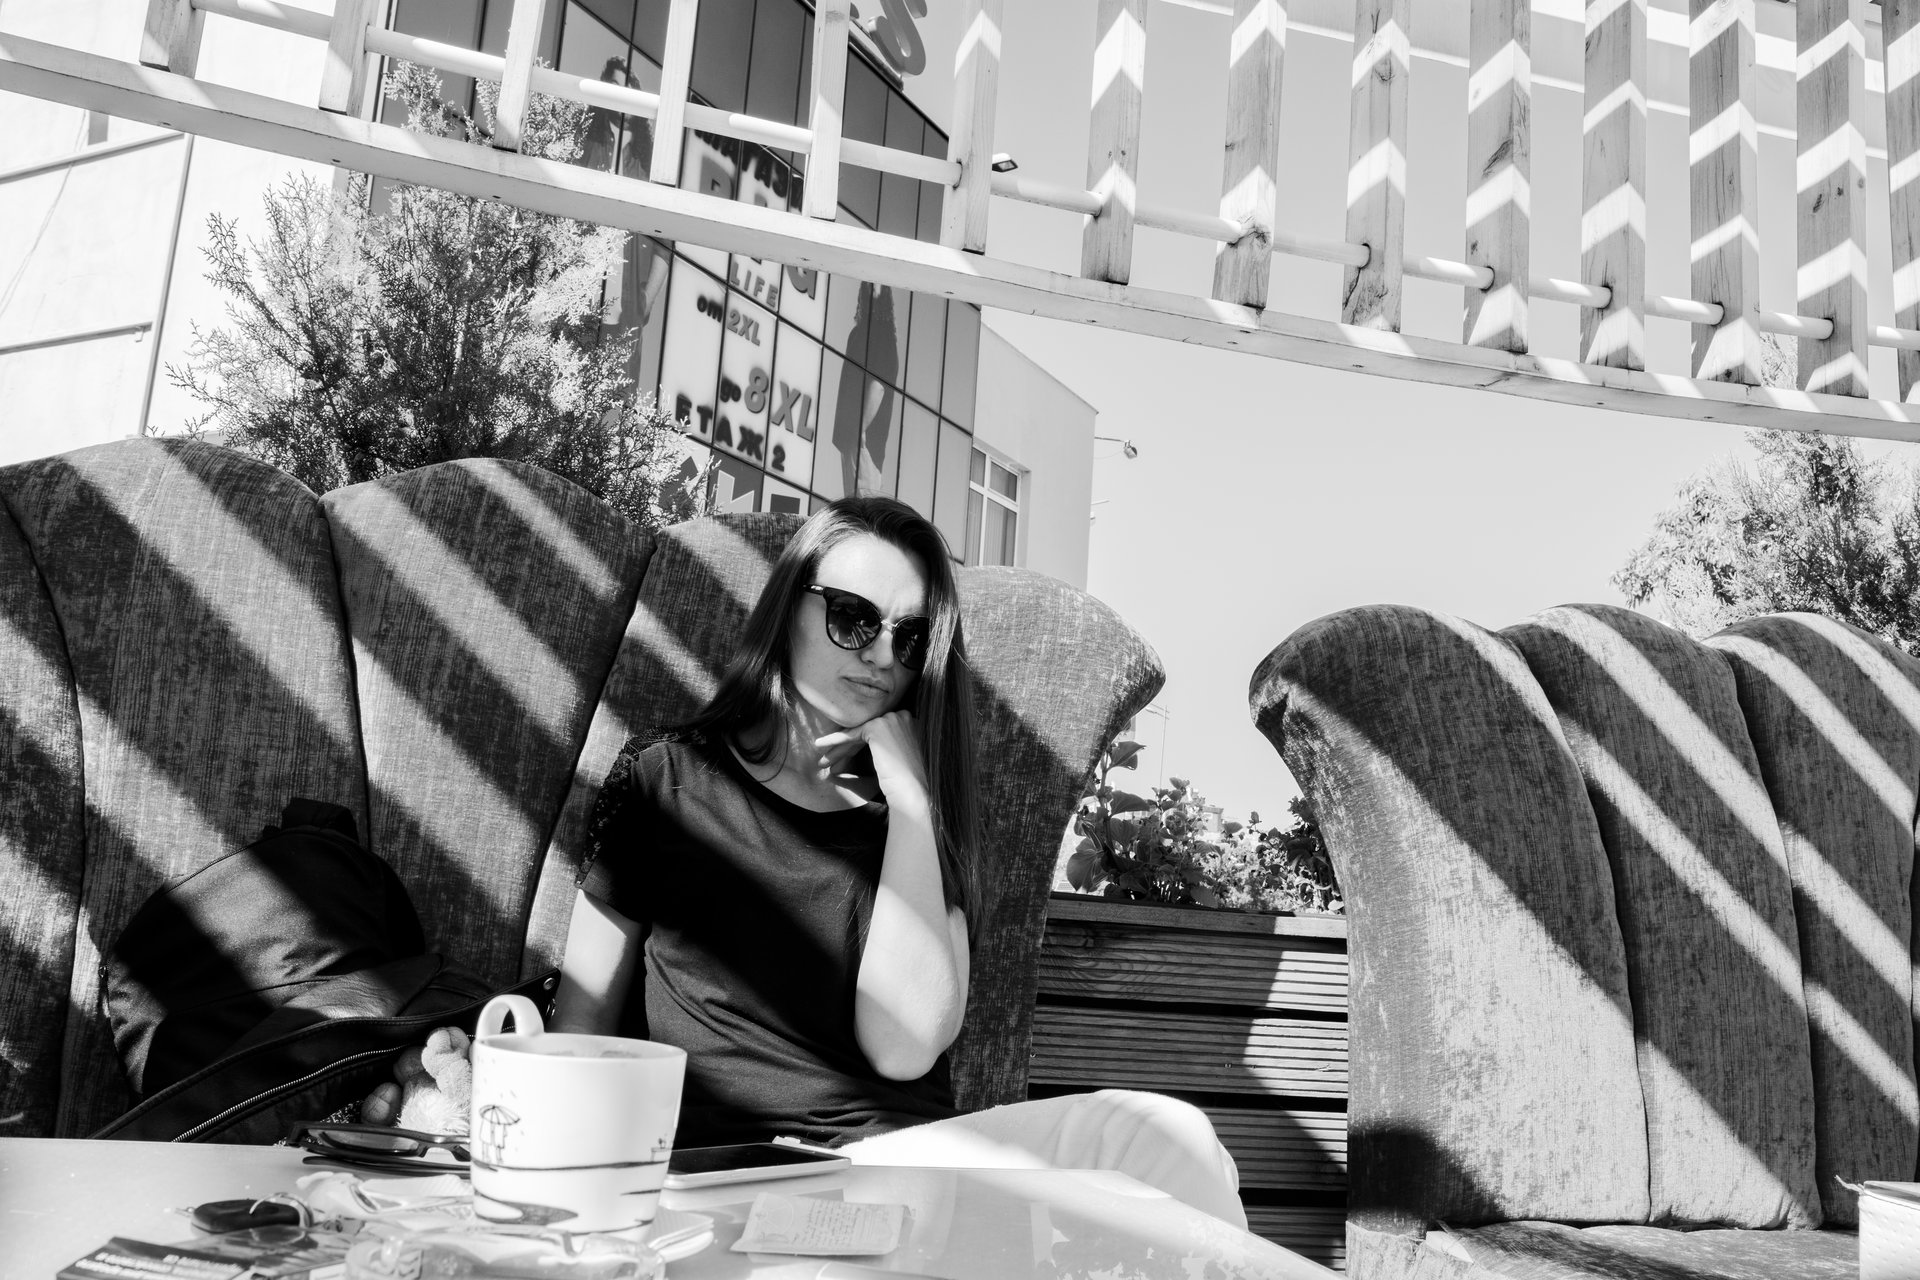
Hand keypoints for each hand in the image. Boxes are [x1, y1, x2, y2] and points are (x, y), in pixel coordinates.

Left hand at [813, 711, 929, 809]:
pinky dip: (835, 741)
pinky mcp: (878, 727)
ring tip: (823, 762)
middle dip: (847, 748)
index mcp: (911, 723)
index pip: (878, 733)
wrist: (913, 792)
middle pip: (866, 732)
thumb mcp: (898, 759)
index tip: (845, 760)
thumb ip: (887, 747)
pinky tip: (821, 746)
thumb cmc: (908, 783)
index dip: (859, 747)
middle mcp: (903, 716)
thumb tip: (866, 748)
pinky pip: (851, 734)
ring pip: (857, 733)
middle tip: (832, 762)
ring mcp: (891, 719)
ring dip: (839, 749)